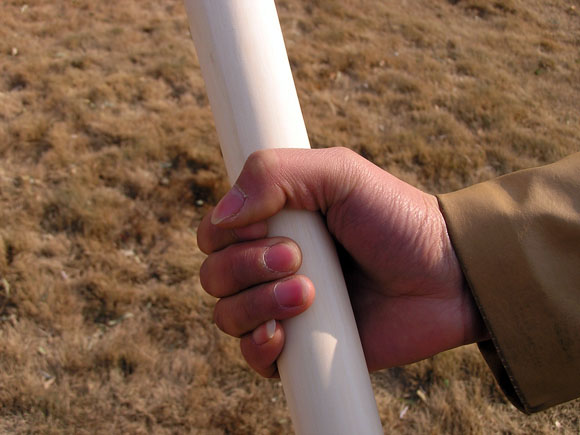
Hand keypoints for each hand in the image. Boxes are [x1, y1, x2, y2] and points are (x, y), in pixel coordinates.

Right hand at [197, 147, 487, 376]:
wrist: (447, 275)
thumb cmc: (396, 217)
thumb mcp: (340, 172)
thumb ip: (275, 173)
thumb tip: (221, 217)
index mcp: (275, 222)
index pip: (215, 232)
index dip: (225, 234)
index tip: (268, 225)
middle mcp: (272, 265)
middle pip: (214, 275)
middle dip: (247, 267)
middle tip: (298, 258)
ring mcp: (284, 308)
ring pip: (227, 315)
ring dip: (258, 303)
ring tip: (310, 293)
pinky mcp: (302, 348)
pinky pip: (252, 357)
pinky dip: (258, 347)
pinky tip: (284, 334)